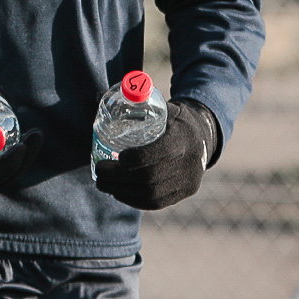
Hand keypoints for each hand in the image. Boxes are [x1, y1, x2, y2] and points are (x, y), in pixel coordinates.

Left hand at [95, 99, 217, 209]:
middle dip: (119, 178)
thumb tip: (95, 95)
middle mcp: (189, 162)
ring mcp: (189, 180)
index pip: (156, 154)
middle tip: (99, 172)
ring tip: (103, 184)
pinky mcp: (185, 192)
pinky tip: (118, 194)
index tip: (115, 156)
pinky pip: (157, 203)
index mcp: (182, 137)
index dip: (133, 159)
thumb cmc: (172, 118)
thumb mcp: (159, 105)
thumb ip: (130, 101)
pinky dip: (134, 200)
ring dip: (122, 192)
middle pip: (150, 177)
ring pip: (152, 194)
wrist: (203, 136)